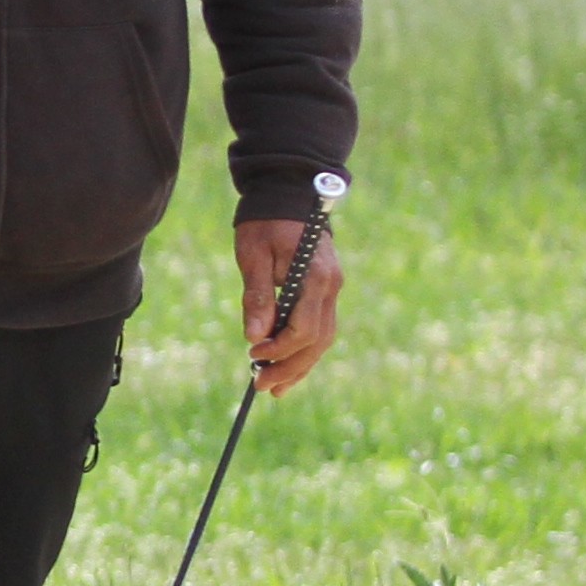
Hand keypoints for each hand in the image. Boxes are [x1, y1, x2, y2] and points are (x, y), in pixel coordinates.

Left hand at [236, 217, 344, 395]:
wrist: (287, 197)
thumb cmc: (264, 224)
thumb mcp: (253, 256)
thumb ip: (257, 296)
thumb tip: (254, 336)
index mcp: (314, 277)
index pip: (303, 328)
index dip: (278, 348)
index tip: (253, 356)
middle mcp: (331, 287)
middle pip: (316, 340)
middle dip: (290, 367)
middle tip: (261, 386)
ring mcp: (332, 290)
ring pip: (322, 339)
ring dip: (300, 366)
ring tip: (275, 388)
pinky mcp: (326, 291)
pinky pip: (320, 328)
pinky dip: (305, 351)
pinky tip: (289, 369)